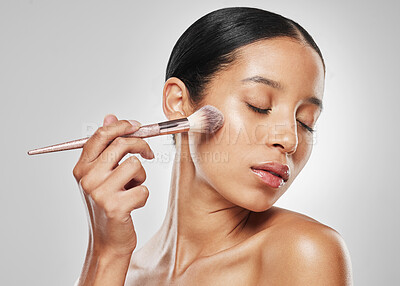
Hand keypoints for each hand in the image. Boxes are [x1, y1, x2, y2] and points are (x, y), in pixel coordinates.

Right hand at [72, 114, 153, 257]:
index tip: (136, 125)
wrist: (107, 241)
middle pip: (121, 144)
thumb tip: (110, 116)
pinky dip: (143, 197)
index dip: (121, 126)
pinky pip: (143, 189)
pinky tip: (132, 205)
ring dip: (141, 177)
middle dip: (141, 145)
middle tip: (148, 154)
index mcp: (82, 168)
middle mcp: (87, 178)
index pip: (100, 135)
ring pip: (135, 166)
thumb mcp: (102, 175)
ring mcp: (100, 193)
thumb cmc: (107, 205)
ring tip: (132, 189)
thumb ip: (105, 147)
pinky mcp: (115, 207)